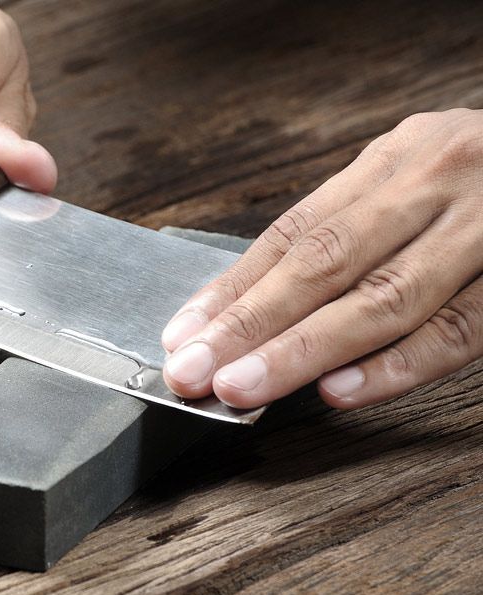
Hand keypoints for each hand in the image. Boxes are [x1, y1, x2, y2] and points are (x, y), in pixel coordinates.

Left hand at [161, 108, 482, 409]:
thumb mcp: (414, 178)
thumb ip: (349, 231)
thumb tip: (253, 305)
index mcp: (397, 159)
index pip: (294, 232)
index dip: (233, 289)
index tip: (185, 335)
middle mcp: (437, 184)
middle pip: (326, 264)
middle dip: (250, 325)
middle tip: (196, 371)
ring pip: (384, 300)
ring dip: (304, 351)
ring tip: (248, 388)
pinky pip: (458, 330)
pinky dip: (397, 365)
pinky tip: (343, 390)